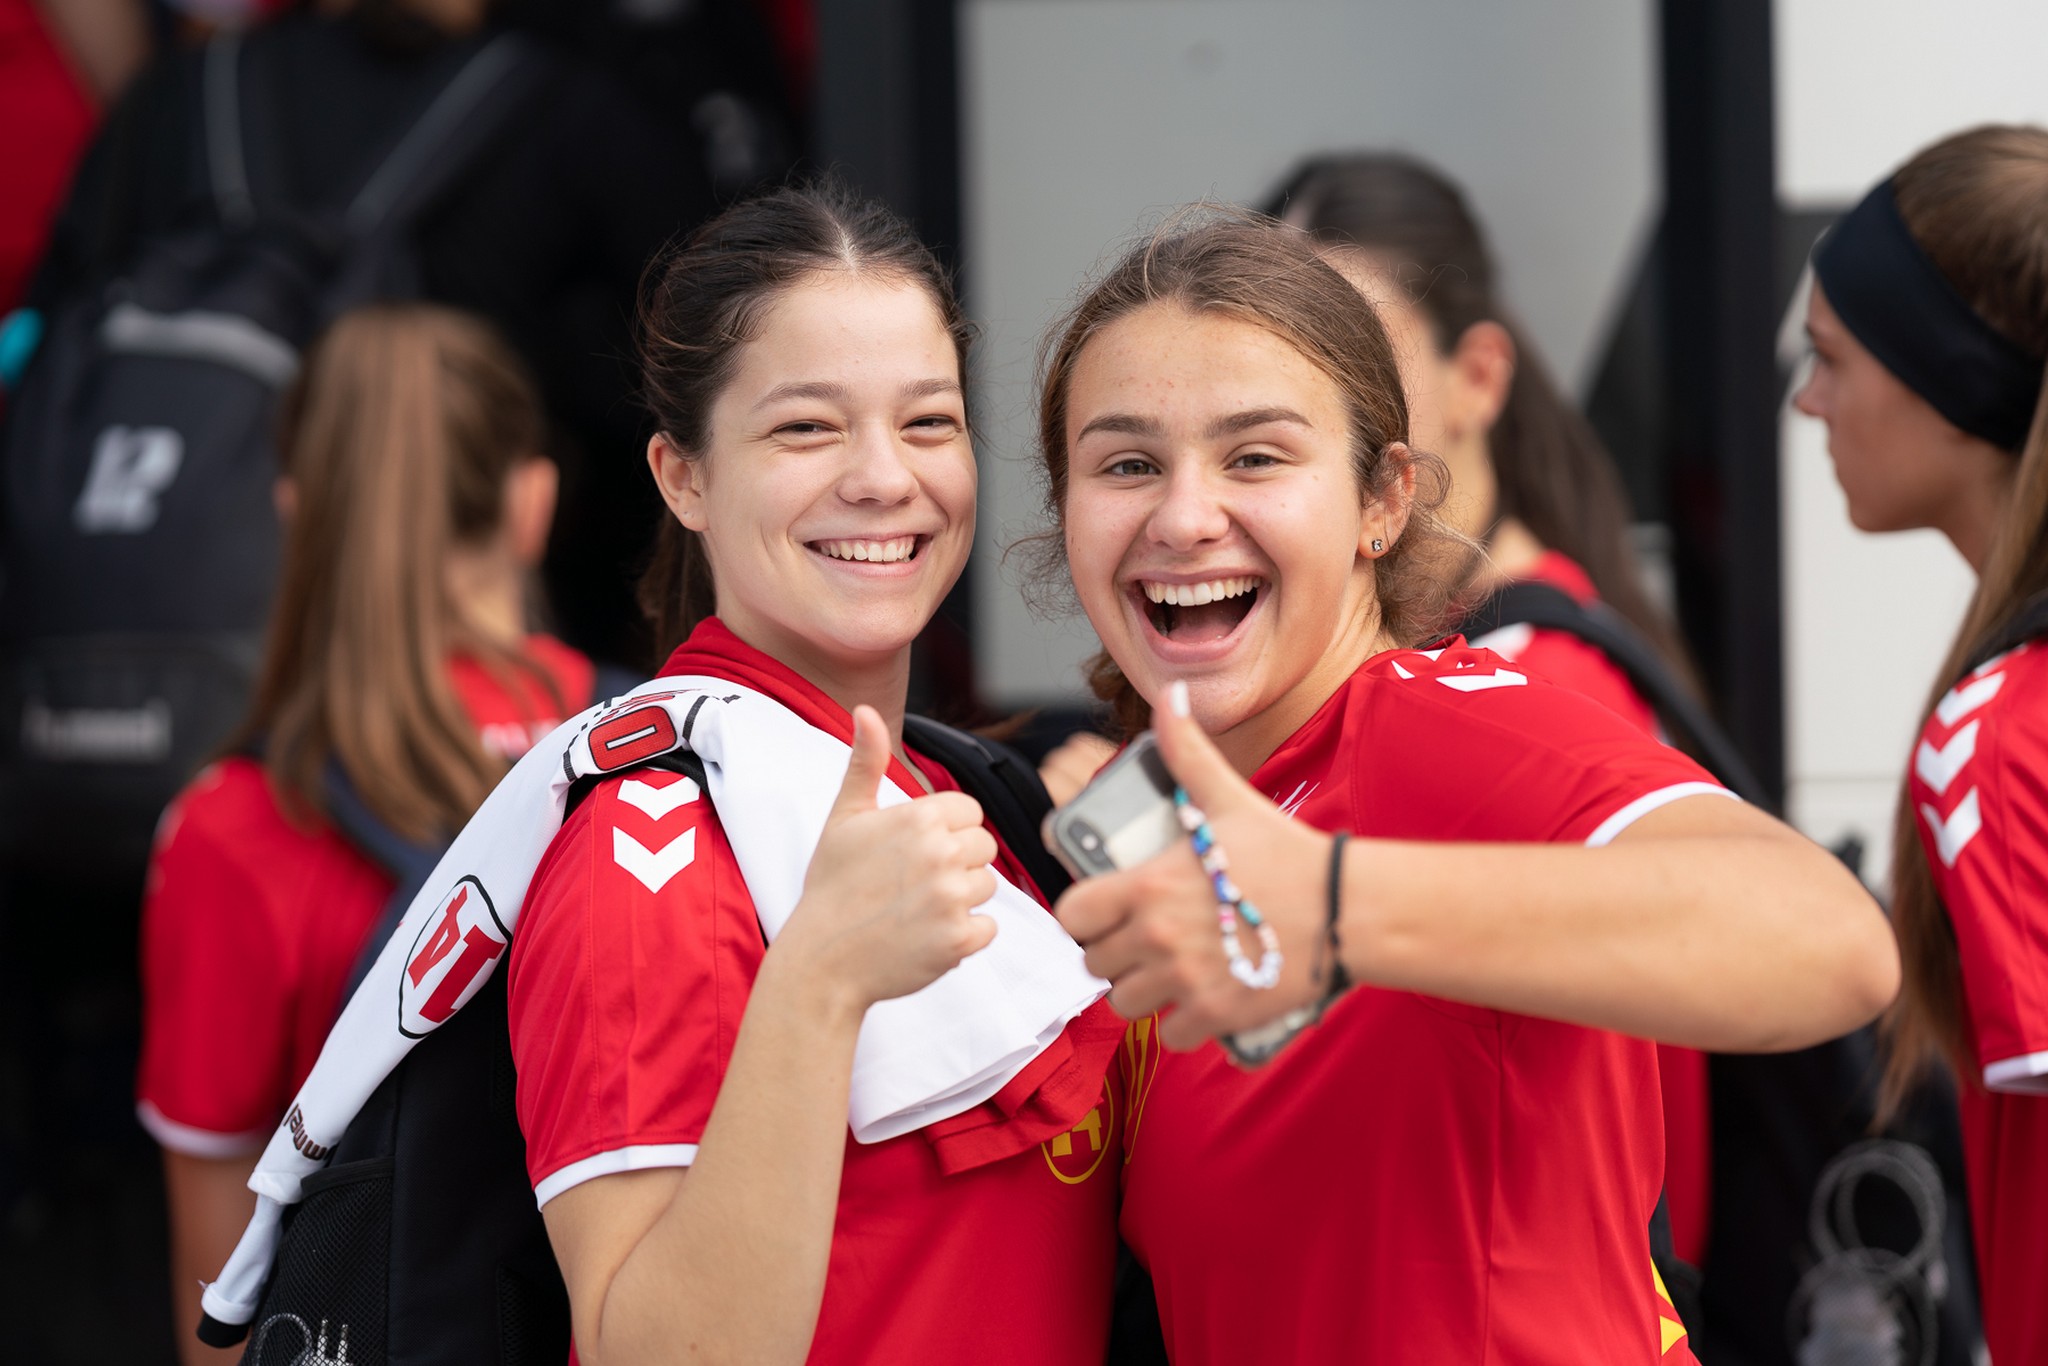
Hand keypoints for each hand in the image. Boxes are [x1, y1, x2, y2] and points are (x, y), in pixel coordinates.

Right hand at [777, 706, 999, 1011]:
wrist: (821, 961)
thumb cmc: (831, 887)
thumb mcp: (844, 816)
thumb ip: (865, 761)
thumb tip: (864, 710)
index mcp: (919, 817)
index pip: (970, 811)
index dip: (945, 830)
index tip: (913, 851)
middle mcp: (941, 853)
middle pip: (984, 847)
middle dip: (956, 863)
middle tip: (912, 883)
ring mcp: (952, 898)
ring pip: (987, 886)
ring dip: (960, 899)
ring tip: (915, 908)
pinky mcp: (959, 940)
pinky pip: (988, 928)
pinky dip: (964, 935)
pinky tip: (925, 934)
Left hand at [1054, 683, 1335, 1049]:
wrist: (1346, 908)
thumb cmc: (1285, 853)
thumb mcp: (1229, 797)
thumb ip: (1187, 750)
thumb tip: (1171, 694)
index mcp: (1148, 887)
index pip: (1073, 915)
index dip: (1084, 914)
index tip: (1105, 910)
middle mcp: (1158, 938)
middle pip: (1096, 964)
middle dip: (1114, 953)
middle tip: (1141, 940)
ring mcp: (1186, 981)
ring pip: (1126, 1003)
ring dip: (1142, 991)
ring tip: (1166, 971)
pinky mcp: (1218, 1016)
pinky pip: (1172, 1035)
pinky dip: (1182, 1024)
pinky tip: (1200, 998)